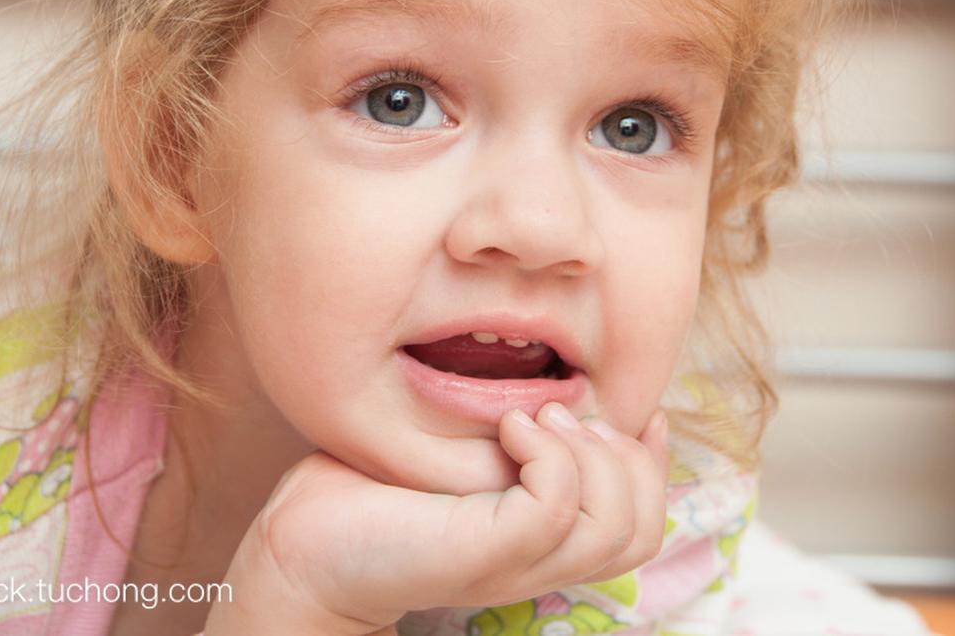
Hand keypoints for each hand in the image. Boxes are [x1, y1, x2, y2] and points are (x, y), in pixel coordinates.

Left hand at [205, 402, 669, 634]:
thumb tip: (553, 391)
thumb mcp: (461, 458)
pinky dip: (549, 457)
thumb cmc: (371, 495)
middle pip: (640, 532)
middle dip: (629, 461)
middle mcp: (537, 563)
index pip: (639, 529)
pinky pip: (555, 509)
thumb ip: (511, 439)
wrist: (302, 547)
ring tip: (535, 416)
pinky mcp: (482, 552)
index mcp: (541, 544)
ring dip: (592, 455)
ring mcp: (512, 563)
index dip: (652, 469)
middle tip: (562, 412)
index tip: (638, 415)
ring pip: (615, 528)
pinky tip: (509, 427)